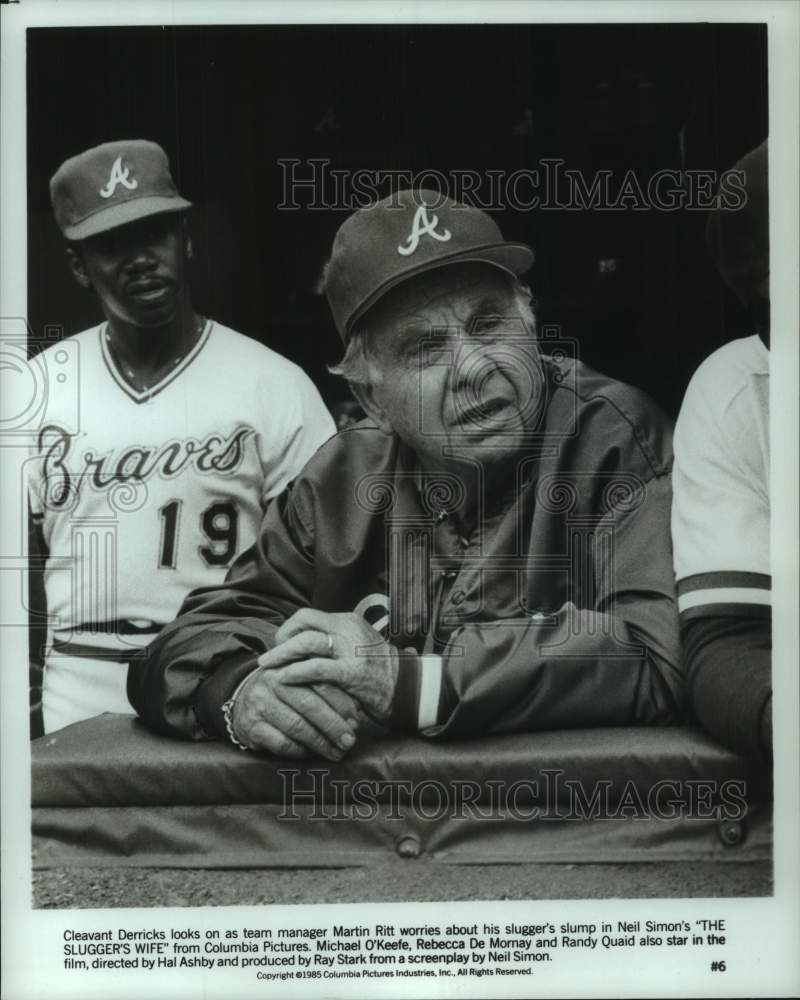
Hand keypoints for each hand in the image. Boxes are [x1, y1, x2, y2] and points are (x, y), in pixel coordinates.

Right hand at [232, 666, 359, 759]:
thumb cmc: (284, 693)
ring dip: (321, 743)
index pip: (320, 683)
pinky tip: (311, 754)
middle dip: (334, 726)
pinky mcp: (251, 726)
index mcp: (290, 665)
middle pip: (310, 705)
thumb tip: (357, 711)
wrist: (242, 701)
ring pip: (297, 726)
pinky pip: (281, 743)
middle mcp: (273, 681)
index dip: (341, 703)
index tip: (356, 720)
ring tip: (336, 752)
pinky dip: (300, 751)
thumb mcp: (301, 681)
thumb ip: (325, 688)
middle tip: (350, 741)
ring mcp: (259, 703)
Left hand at [258, 609, 399, 722]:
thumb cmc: (378, 669)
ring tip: (267, 666)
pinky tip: (284, 679)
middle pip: (304, 623)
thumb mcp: (356, 645)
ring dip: (282, 654)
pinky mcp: (352, 672)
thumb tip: (299, 646)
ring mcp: (351, 649)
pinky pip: (316, 668)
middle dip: (281, 639)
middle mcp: (348, 629)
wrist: (408, 687)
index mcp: (347, 620)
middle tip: (269, 656)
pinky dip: (296, 672)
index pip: (308, 615)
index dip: (288, 628)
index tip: (279, 643)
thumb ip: (333, 641)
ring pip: (306, 642)